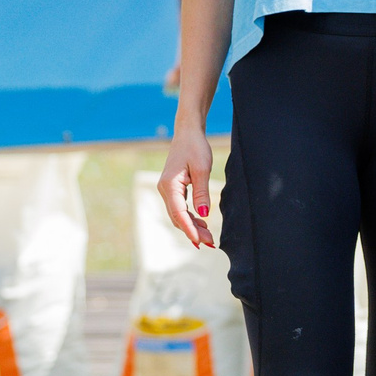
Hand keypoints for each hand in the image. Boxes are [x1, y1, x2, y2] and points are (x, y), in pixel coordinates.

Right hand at [158, 127, 215, 249]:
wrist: (188, 133)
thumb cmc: (195, 147)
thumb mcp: (202, 168)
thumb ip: (202, 192)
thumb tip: (203, 214)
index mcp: (169, 185)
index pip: (178, 213)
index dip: (189, 229)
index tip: (200, 241)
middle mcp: (164, 189)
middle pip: (177, 217)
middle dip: (193, 231)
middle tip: (210, 242)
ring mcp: (167, 190)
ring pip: (178, 214)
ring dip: (192, 226)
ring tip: (209, 236)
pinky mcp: (172, 189)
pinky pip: (179, 208)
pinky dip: (190, 217)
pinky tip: (202, 223)